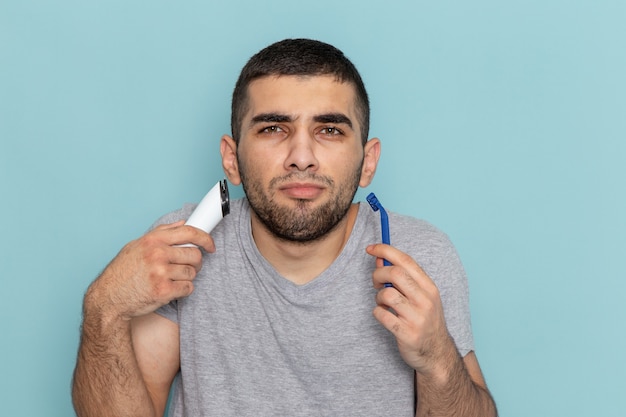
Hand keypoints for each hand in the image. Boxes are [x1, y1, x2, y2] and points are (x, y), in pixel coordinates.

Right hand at [85, 221, 214, 320]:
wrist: (108, 298)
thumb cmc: (122, 272)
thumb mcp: (136, 245)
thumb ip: (161, 233)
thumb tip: (183, 223)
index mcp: (152, 240)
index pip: (189, 232)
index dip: (205, 238)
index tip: (211, 245)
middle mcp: (157, 254)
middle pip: (195, 255)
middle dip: (196, 263)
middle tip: (188, 267)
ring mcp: (161, 273)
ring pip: (192, 273)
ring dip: (187, 278)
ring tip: (172, 279)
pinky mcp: (163, 291)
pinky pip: (188, 288)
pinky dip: (183, 290)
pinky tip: (170, 289)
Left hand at [366, 244, 457, 378]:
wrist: (437, 353)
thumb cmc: (424, 320)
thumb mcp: (418, 296)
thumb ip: (400, 277)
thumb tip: (379, 259)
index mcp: (429, 287)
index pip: (405, 260)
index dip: (385, 250)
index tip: (370, 248)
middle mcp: (426, 300)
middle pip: (395, 273)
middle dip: (378, 274)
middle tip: (376, 283)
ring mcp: (417, 317)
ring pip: (386, 294)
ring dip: (378, 297)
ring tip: (382, 303)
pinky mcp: (407, 333)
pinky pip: (382, 315)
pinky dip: (377, 313)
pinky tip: (384, 316)